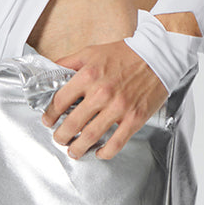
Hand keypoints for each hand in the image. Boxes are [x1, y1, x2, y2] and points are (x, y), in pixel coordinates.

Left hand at [41, 39, 168, 160]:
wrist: (155, 56)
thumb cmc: (124, 54)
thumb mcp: (90, 52)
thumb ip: (68, 62)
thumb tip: (50, 71)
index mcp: (88, 75)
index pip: (60, 101)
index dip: (50, 115)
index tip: (48, 120)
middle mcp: (101, 92)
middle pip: (72, 123)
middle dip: (61, 136)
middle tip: (59, 138)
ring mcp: (118, 107)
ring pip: (90, 137)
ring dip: (77, 148)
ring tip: (73, 150)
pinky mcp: (134, 118)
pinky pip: (115, 144)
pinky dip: (104, 152)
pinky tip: (98, 151)